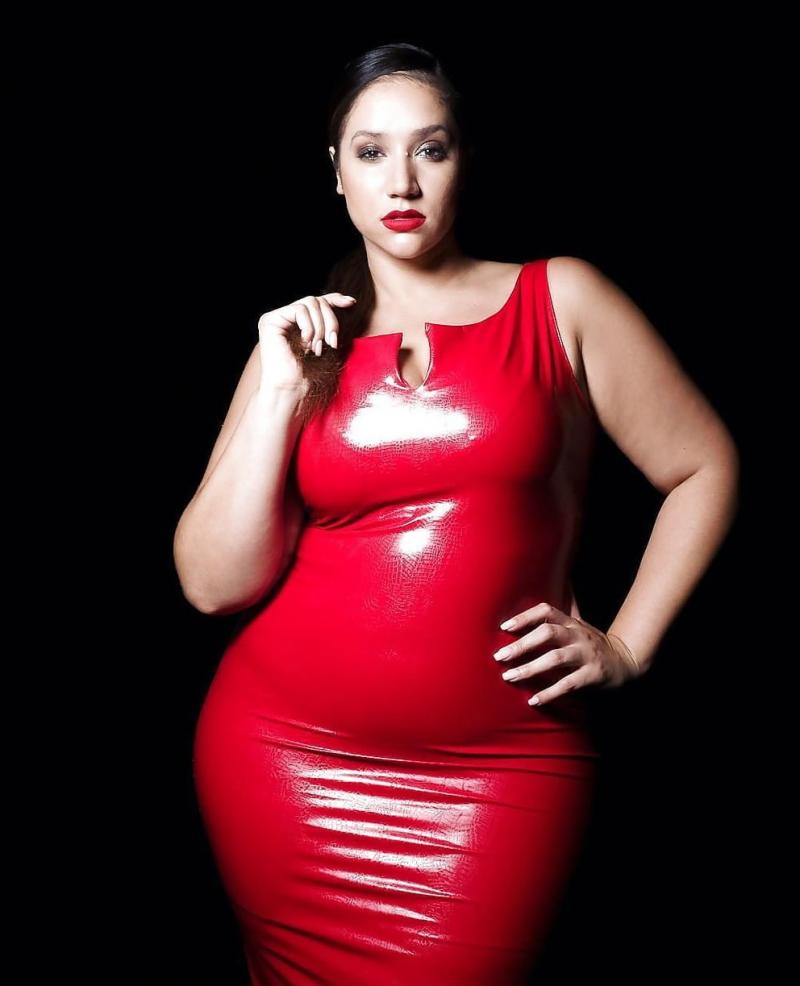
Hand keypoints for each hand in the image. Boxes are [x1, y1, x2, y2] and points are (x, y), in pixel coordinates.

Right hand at [257, 291, 356, 392]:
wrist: (291, 390)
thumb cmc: (309, 374)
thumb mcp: (327, 341)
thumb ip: (331, 321)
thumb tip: (349, 300)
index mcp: (296, 322)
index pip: (318, 302)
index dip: (335, 299)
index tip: (351, 303)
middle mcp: (284, 317)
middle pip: (317, 301)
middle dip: (330, 321)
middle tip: (332, 343)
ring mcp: (276, 318)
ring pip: (310, 303)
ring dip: (320, 327)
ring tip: (317, 348)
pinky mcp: (270, 320)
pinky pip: (300, 310)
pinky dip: (309, 327)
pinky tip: (306, 343)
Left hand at [493, 602, 641, 706]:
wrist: (625, 661)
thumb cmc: (590, 644)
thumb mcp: (576, 627)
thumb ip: (555, 621)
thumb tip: (526, 609)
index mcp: (570, 622)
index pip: (546, 611)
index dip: (525, 617)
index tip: (504, 627)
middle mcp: (577, 635)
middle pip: (547, 633)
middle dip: (521, 644)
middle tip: (499, 656)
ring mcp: (586, 654)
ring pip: (555, 658)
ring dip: (530, 668)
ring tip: (509, 676)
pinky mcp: (592, 675)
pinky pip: (568, 684)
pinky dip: (549, 692)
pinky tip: (533, 700)